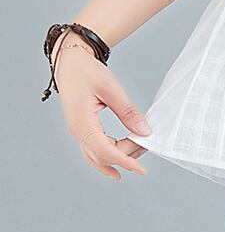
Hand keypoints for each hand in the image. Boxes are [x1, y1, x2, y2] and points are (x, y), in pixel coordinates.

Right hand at [50, 31, 150, 179]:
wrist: (70, 62)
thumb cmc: (87, 72)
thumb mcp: (111, 89)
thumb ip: (128, 111)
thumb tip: (144, 131)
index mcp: (82, 124)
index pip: (105, 152)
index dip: (125, 161)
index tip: (142, 169)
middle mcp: (77, 132)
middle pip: (102, 156)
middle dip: (125, 158)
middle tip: (148, 148)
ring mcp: (77, 131)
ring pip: (95, 157)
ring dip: (116, 159)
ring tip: (137, 158)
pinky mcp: (81, 128)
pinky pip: (93, 149)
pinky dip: (107, 156)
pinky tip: (119, 160)